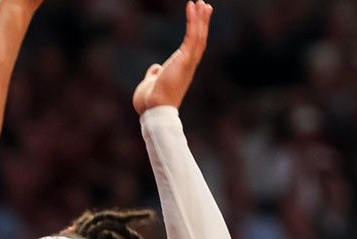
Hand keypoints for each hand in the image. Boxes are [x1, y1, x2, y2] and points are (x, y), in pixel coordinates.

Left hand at [133, 0, 211, 115]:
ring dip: (201, 19)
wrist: (154, 110)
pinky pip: (192, 37)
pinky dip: (193, 21)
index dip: (195, 32)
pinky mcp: (185, 60)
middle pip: (199, 40)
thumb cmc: (150, 102)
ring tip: (203, 3)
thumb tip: (155, 68)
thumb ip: (153, 74)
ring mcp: (188, 63)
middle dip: (202, 22)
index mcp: (181, 70)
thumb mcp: (151, 82)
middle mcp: (188, 66)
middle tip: (205, 6)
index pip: (191, 48)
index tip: (197, 19)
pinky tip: (193, 8)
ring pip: (198, 37)